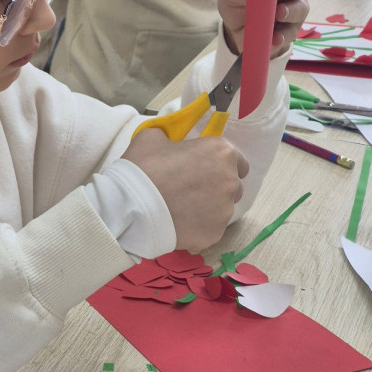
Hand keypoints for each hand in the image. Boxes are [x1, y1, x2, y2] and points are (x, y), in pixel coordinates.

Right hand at [122, 128, 248, 251]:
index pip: (238, 161)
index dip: (222, 164)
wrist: (132, 206)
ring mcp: (224, 211)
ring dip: (208, 208)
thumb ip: (170, 137)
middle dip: (217, 187)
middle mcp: (230, 181)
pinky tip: (179, 224)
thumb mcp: (153, 137)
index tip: (206, 169)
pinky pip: (211, 228)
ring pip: (223, 209)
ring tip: (183, 209)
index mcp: (221, 152)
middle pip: (233, 186)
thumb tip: (169, 142)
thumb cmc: (144, 166)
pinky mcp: (215, 234)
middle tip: (192, 189)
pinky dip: (199, 227)